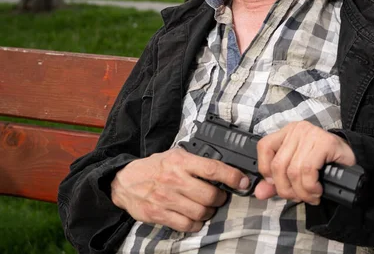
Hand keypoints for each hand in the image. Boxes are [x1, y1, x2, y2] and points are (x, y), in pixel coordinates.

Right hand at [111, 148, 249, 231]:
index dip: (232, 176)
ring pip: (201, 212)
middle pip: (210, 195)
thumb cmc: (156, 166)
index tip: (243, 181)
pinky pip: (187, 225)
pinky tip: (195, 217)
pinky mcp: (159, 215)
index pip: (213, 169)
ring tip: (207, 206)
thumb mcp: (176, 155)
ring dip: (209, 211)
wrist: (125, 181)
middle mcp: (175, 180)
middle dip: (221, 198)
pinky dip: (196, 224)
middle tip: (220, 196)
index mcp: (181, 162)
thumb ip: (197, 160)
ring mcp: (167, 199)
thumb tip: (224, 168)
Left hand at [254, 121, 355, 204]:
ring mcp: (311, 134)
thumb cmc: (323, 164)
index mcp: (287, 132)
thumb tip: (259, 192)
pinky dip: (311, 187)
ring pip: (293, 171)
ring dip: (302, 192)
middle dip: (286, 189)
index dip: (266, 170)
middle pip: (278, 165)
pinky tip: (317, 190)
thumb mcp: (296, 171)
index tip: (277, 184)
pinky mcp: (325, 142)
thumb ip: (276, 181)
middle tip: (298, 197)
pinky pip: (308, 170)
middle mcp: (297, 129)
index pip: (264, 147)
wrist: (350, 161)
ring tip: (310, 196)